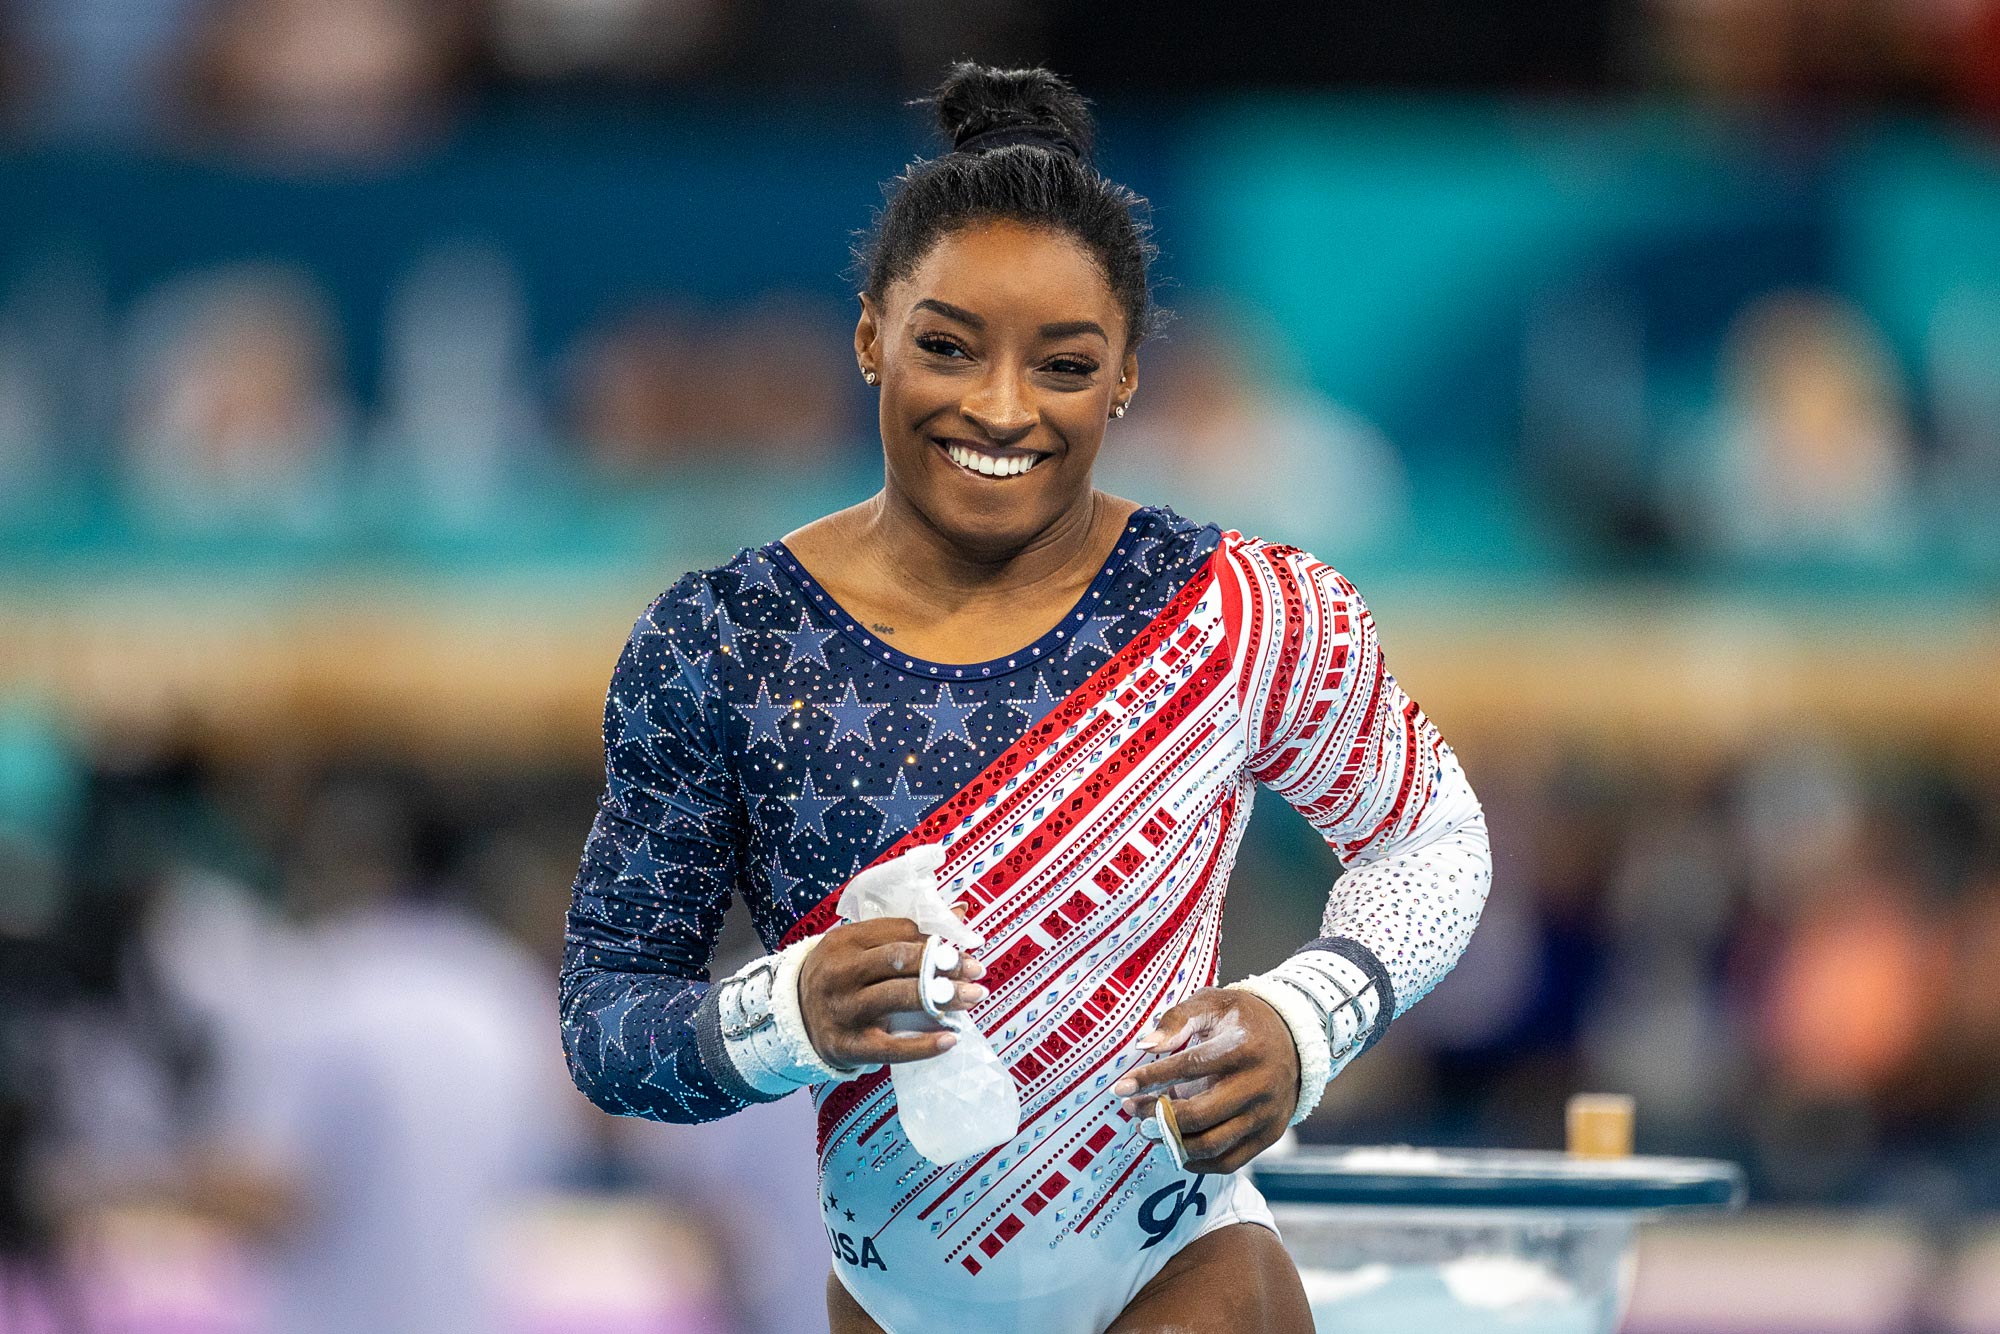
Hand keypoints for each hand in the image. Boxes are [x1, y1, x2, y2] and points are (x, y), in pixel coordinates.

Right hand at [798, 917, 987, 1068]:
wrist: (795, 1019)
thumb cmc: (841, 978)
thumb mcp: (860, 948)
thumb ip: (904, 933)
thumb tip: (960, 913)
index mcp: (844, 940)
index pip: (898, 932)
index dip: (935, 939)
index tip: (963, 949)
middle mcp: (840, 972)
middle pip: (899, 961)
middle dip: (943, 964)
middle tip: (976, 970)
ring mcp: (843, 1010)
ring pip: (899, 997)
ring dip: (942, 997)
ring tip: (972, 997)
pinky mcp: (848, 1046)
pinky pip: (891, 1047)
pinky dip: (923, 1045)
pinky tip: (950, 1039)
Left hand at [1111, 988, 1299, 1173]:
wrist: (1294, 1038)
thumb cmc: (1243, 1019)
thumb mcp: (1212, 1004)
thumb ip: (1177, 1020)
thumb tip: (1145, 1047)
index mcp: (1244, 1048)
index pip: (1190, 1067)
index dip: (1152, 1079)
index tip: (1121, 1087)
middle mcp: (1260, 1085)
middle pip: (1200, 1114)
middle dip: (1158, 1116)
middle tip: (1133, 1111)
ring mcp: (1266, 1115)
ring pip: (1212, 1144)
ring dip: (1172, 1141)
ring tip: (1147, 1129)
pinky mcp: (1268, 1135)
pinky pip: (1228, 1161)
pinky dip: (1197, 1161)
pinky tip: (1174, 1146)